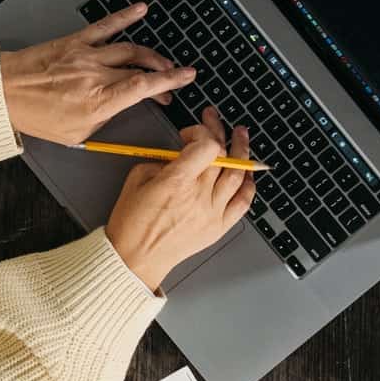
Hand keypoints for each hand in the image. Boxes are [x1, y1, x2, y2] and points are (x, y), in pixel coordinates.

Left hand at [0, 5, 195, 144]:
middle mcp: (95, 75)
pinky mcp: (75, 42)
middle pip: (141, 69)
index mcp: (97, 101)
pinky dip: (125, 16)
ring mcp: (86, 55)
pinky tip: (140, 10)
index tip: (186, 78)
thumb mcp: (75, 134)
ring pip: (129, 48)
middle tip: (172, 79)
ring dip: (150, 53)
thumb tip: (120, 109)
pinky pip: (105, 26)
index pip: (144, 87)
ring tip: (161, 60)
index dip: (170, 82)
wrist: (4, 93)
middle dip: (163, 73)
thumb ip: (103, 120)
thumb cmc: (34, 115)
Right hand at [104, 107, 255, 291]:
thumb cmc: (132, 222)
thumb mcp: (137, 178)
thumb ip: (163, 160)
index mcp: (176, 181)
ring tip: (241, 137)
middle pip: (222, 155)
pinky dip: (248, 185)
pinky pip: (242, 203)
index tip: (190, 134)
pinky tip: (248, 174)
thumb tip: (182, 153)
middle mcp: (198, 196)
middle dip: (219, 132)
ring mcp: (212, 213)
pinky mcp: (218, 227)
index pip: (207, 145)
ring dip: (242, 151)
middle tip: (216, 122)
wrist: (135, 258)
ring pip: (238, 175)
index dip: (201, 132)